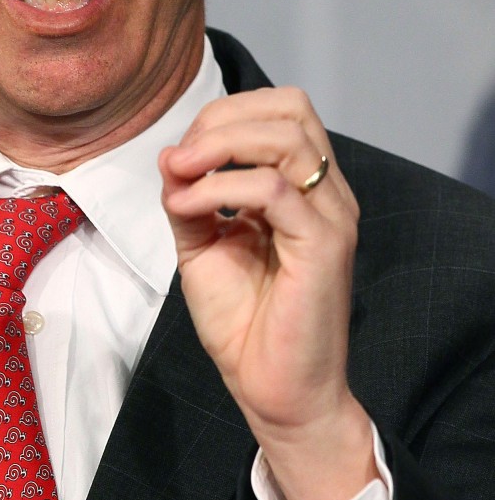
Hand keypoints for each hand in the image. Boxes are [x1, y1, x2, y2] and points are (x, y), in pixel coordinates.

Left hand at [159, 87, 376, 499]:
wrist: (274, 392)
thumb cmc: (245, 324)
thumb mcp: (202, 246)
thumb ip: (189, 198)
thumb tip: (169, 154)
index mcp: (304, 187)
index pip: (279, 109)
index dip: (222, 116)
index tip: (178, 156)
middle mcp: (326, 193)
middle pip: (289, 107)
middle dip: (221, 120)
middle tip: (179, 160)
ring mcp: (330, 215)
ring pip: (286, 136)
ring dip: (219, 145)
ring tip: (180, 175)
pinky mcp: (323, 244)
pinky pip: (273, 189)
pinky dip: (221, 188)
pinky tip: (190, 209)